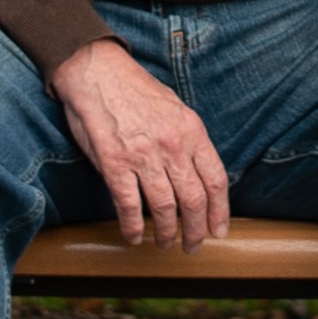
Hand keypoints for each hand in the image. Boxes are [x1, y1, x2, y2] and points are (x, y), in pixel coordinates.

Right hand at [48, 38, 229, 250]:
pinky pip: (129, 205)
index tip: (219, 230)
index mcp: (192, 131)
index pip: (216, 180)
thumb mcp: (175, 109)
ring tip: (165, 244)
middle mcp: (172, 146)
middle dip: (196, 230)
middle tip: (193, 246)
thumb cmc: (135, 90)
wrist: (97, 72)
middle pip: (194, 200)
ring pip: (164, 207)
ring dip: (167, 233)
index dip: (220, 211)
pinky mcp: (115, 164)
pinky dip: (133, 227)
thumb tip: (198, 172)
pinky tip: (134, 237)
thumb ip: (188, 140)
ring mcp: (144, 156)